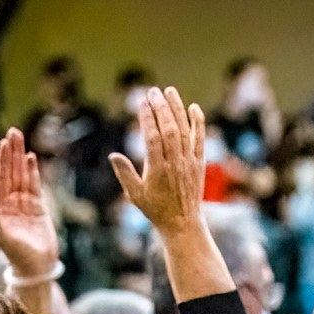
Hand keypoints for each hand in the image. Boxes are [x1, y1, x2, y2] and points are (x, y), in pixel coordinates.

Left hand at [0, 128, 57, 278]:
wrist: (37, 266)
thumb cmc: (17, 254)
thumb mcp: (2, 237)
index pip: (1, 178)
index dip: (2, 160)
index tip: (4, 143)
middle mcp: (10, 202)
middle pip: (11, 171)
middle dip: (12, 152)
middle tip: (14, 132)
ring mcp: (25, 203)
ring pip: (23, 175)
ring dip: (22, 157)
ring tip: (21, 139)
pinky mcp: (39, 208)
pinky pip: (35, 186)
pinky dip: (33, 172)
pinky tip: (32, 159)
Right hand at [108, 87, 206, 235]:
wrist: (182, 222)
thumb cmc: (155, 208)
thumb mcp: (134, 194)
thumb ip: (125, 174)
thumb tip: (113, 155)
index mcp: (157, 168)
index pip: (152, 137)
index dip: (147, 118)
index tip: (142, 101)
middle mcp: (175, 162)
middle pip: (169, 129)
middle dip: (161, 108)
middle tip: (153, 91)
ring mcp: (189, 161)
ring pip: (184, 130)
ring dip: (177, 109)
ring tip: (169, 91)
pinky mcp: (199, 163)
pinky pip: (200, 140)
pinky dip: (198, 123)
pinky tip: (194, 108)